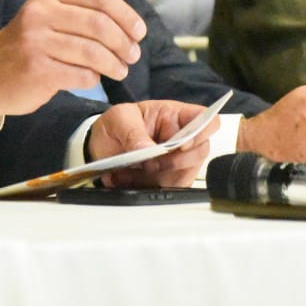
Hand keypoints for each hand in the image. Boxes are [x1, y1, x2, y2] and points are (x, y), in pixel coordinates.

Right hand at [0, 0, 145, 121]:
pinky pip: (81, 74)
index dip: (125, 13)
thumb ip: (81, 15)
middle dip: (123, 43)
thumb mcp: (47, 17)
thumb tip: (129, 28)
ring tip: (120, 70)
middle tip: (132, 56)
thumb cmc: (28, 46)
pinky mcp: (37, 70)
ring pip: (93, 52)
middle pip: (99, 25)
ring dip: (114, 64)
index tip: (139, 31)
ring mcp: (37, 42)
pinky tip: (94, 79)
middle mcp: (41, 14)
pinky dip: (94, 78)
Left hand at [87, 100, 213, 187]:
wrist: (101, 148)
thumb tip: (149, 149)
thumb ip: (133, 131)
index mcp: (175, 115)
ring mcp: (179, 162)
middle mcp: (182, 138)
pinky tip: (132, 180)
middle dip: (175, 160)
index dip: (201, 131)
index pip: (205, 118)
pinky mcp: (171, 181)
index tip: (182, 143)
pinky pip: (173, 190)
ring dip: (160, 175)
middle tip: (149, 162)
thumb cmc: (116, 126)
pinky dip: (151, 188)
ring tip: (134, 170)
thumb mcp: (118, 119)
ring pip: (188, 173)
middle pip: (201, 150)